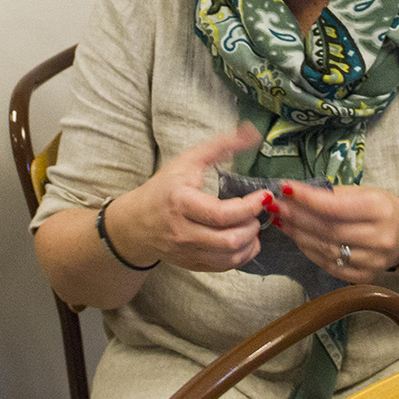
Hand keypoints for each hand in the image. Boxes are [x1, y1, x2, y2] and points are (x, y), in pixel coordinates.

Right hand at [105, 124, 267, 271]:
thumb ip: (221, 145)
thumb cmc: (164, 188)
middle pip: (229, 239)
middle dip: (253, 226)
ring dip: (250, 242)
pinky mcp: (192, 263)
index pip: (222, 214)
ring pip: (230, 257)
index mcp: (181, 203)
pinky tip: (245, 240)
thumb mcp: (188, 161)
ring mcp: (187, 251)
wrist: (136, 223)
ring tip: (252, 225)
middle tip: (257, 212)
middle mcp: (183, 231)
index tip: (263, 196)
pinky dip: (242, 255)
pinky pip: (224, 267)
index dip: (249, 207)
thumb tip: (251, 132)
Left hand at [273, 182, 398, 283]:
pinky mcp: (365, 277)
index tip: (285, 188)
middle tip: (276, 206)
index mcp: (379, 210)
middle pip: (327, 229)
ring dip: (298, 235)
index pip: (335, 207)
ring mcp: (372, 261)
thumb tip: (296, 194)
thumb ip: (334, 195)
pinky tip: (299, 239)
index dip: (307, 199)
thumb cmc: (383, 209)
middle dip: (297, 217)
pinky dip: (310, 251)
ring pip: (326, 249)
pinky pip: (330, 265)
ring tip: (282, 221)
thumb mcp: (366, 193)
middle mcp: (378, 237)